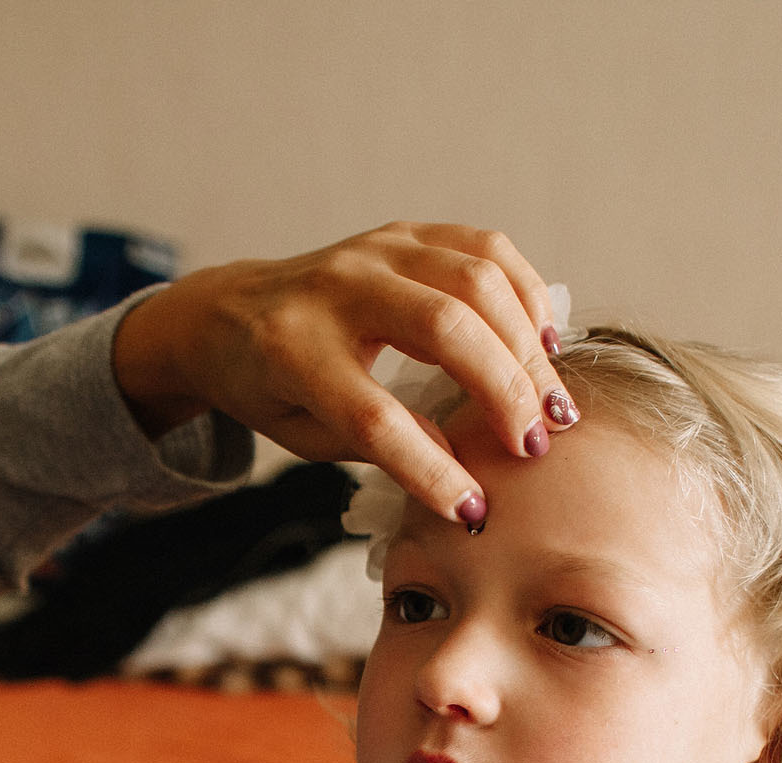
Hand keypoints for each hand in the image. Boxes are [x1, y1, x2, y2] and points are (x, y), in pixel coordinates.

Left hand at [110, 222, 572, 526]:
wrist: (230, 312)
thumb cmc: (269, 385)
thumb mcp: (304, 432)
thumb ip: (375, 446)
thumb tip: (465, 474)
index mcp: (293, 351)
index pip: (374, 417)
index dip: (430, 469)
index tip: (472, 509)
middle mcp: (335, 289)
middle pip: (444, 329)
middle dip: (504, 390)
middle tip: (537, 445)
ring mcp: (374, 250)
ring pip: (476, 279)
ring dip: (527, 344)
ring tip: (552, 401)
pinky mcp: (404, 233)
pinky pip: (484, 248)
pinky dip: (524, 293)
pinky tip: (543, 341)